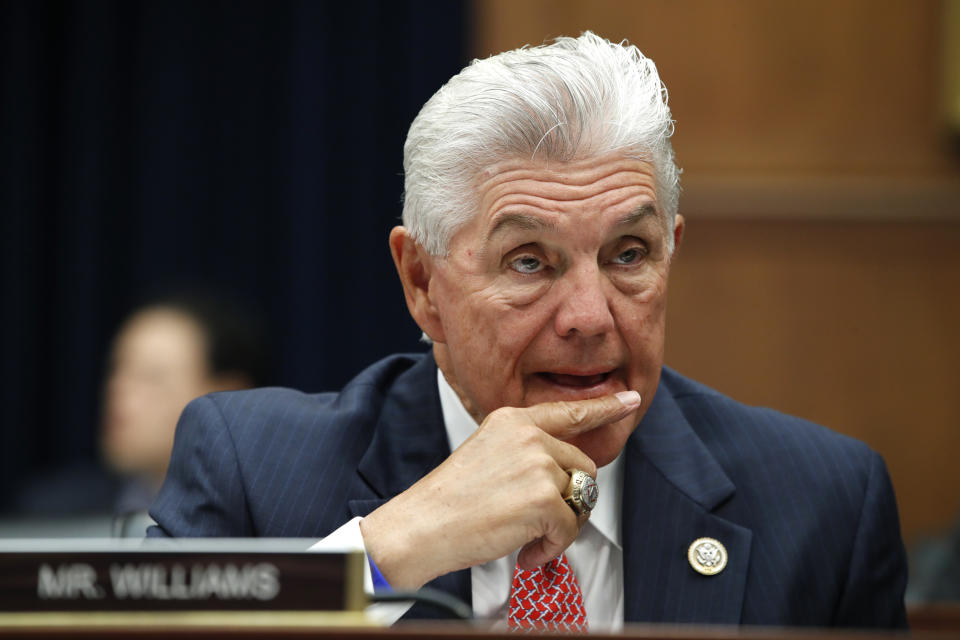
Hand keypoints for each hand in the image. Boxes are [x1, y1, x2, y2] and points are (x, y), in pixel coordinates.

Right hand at [359, 390, 640, 588]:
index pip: (568, 412)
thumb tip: (565, 474)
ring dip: (559, 528)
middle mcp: (529, 435)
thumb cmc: (450, 501)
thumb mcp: (488, 455)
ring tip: (525, 537)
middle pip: (582, 467)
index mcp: (513, 420)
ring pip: (579, 500)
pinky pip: (570, 529)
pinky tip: (523, 550)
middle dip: (569, 500)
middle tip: (538, 522)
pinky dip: (551, 548)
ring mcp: (538, 464)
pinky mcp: (544, 498)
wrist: (422, 526)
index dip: (604, 407)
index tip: (629, 399)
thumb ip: (526, 452)